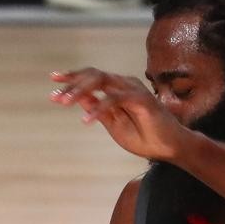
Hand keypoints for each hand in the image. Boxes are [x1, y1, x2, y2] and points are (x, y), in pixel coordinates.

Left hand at [50, 68, 184, 161]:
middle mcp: (125, 84)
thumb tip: (81, 99)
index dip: (72, 78)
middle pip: (93, 75)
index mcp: (118, 89)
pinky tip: (86, 120)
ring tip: (64, 103)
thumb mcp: (115, 125)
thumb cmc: (146, 137)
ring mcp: (134, 90)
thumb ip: (100, 111)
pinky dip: (99, 108)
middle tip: (55, 96)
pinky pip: (115, 99)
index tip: (53, 81)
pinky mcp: (142, 100)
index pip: (92, 77)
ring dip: (81, 91)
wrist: (170, 148)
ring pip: (102, 82)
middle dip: (71, 83)